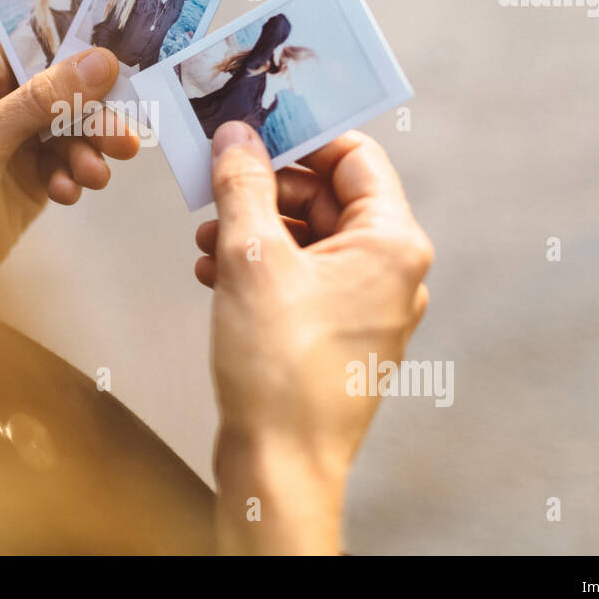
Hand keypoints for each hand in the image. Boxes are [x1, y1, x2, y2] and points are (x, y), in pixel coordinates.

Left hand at [0, 33, 139, 289]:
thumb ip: (45, 99)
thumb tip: (99, 62)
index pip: (37, 45)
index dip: (80, 53)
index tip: (121, 64)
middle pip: (63, 91)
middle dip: (94, 115)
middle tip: (122, 137)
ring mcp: (13, 138)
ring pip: (70, 132)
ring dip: (88, 152)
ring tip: (96, 175)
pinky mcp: (27, 178)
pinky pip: (64, 167)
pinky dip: (72, 178)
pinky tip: (67, 192)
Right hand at [194, 122, 432, 553]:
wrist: (280, 465)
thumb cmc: (281, 372)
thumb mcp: (251, 258)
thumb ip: (243, 185)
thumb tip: (238, 138)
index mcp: (391, 243)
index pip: (356, 156)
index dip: (302, 139)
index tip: (255, 134)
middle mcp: (390, 271)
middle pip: (328, 197)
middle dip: (266, 190)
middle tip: (218, 190)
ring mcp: (366, 306)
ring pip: (309, 239)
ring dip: (255, 229)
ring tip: (207, 242)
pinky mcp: (338, 334)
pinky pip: (302, 278)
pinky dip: (260, 267)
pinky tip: (214, 275)